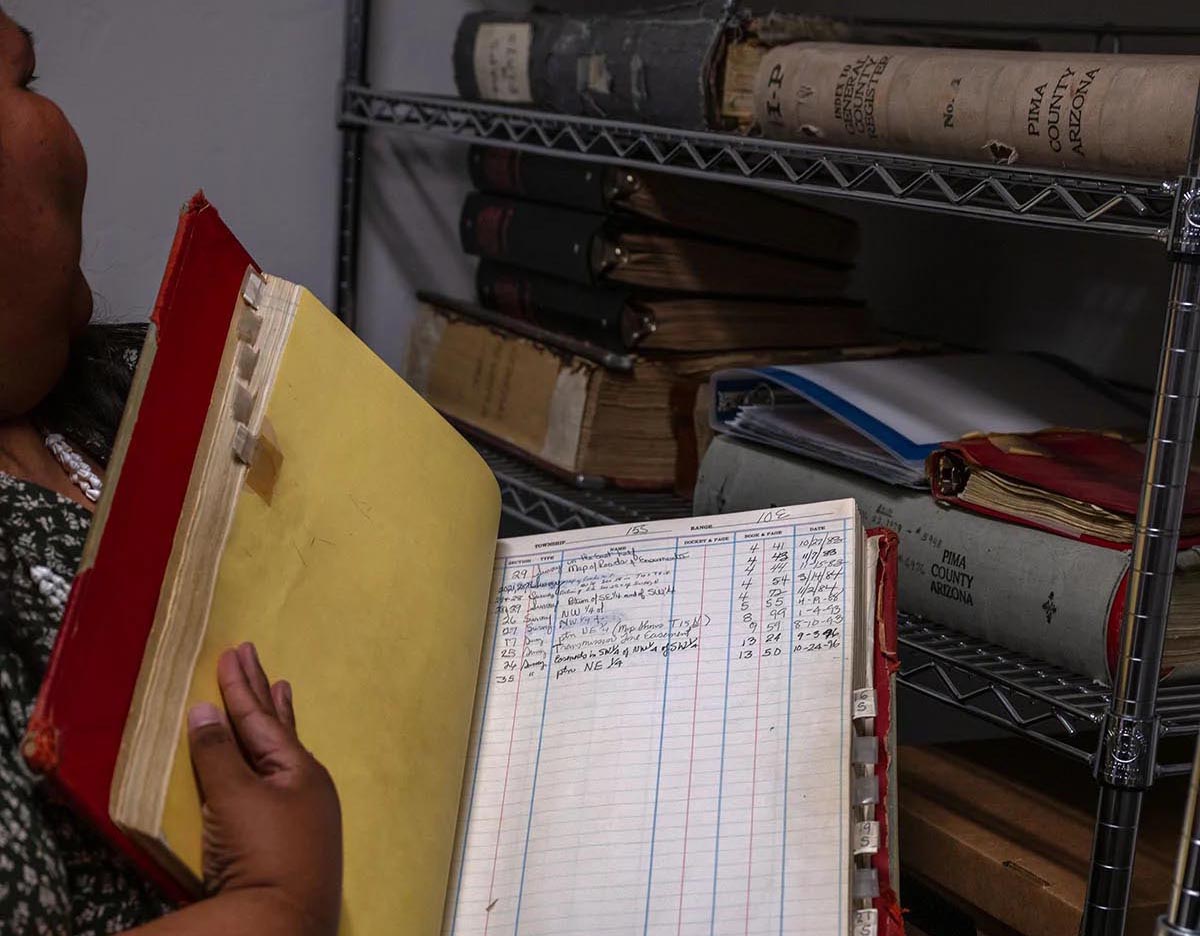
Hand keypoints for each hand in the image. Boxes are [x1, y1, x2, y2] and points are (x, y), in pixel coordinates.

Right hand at [186, 643, 341, 935]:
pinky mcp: (291, 839)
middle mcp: (306, 783)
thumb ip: (219, 754)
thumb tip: (206, 710)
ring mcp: (304, 811)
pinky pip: (279, 781)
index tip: (235, 651)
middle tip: (254, 654)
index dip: (242, 685)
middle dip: (261, 692)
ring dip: (274, 722)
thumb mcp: (235, 798)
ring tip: (279, 689)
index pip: (261, 717)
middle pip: (277, 727)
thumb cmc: (263, 853)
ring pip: (282, 753)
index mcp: (298, 767)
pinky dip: (272, 759)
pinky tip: (275, 759)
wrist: (283, 920)